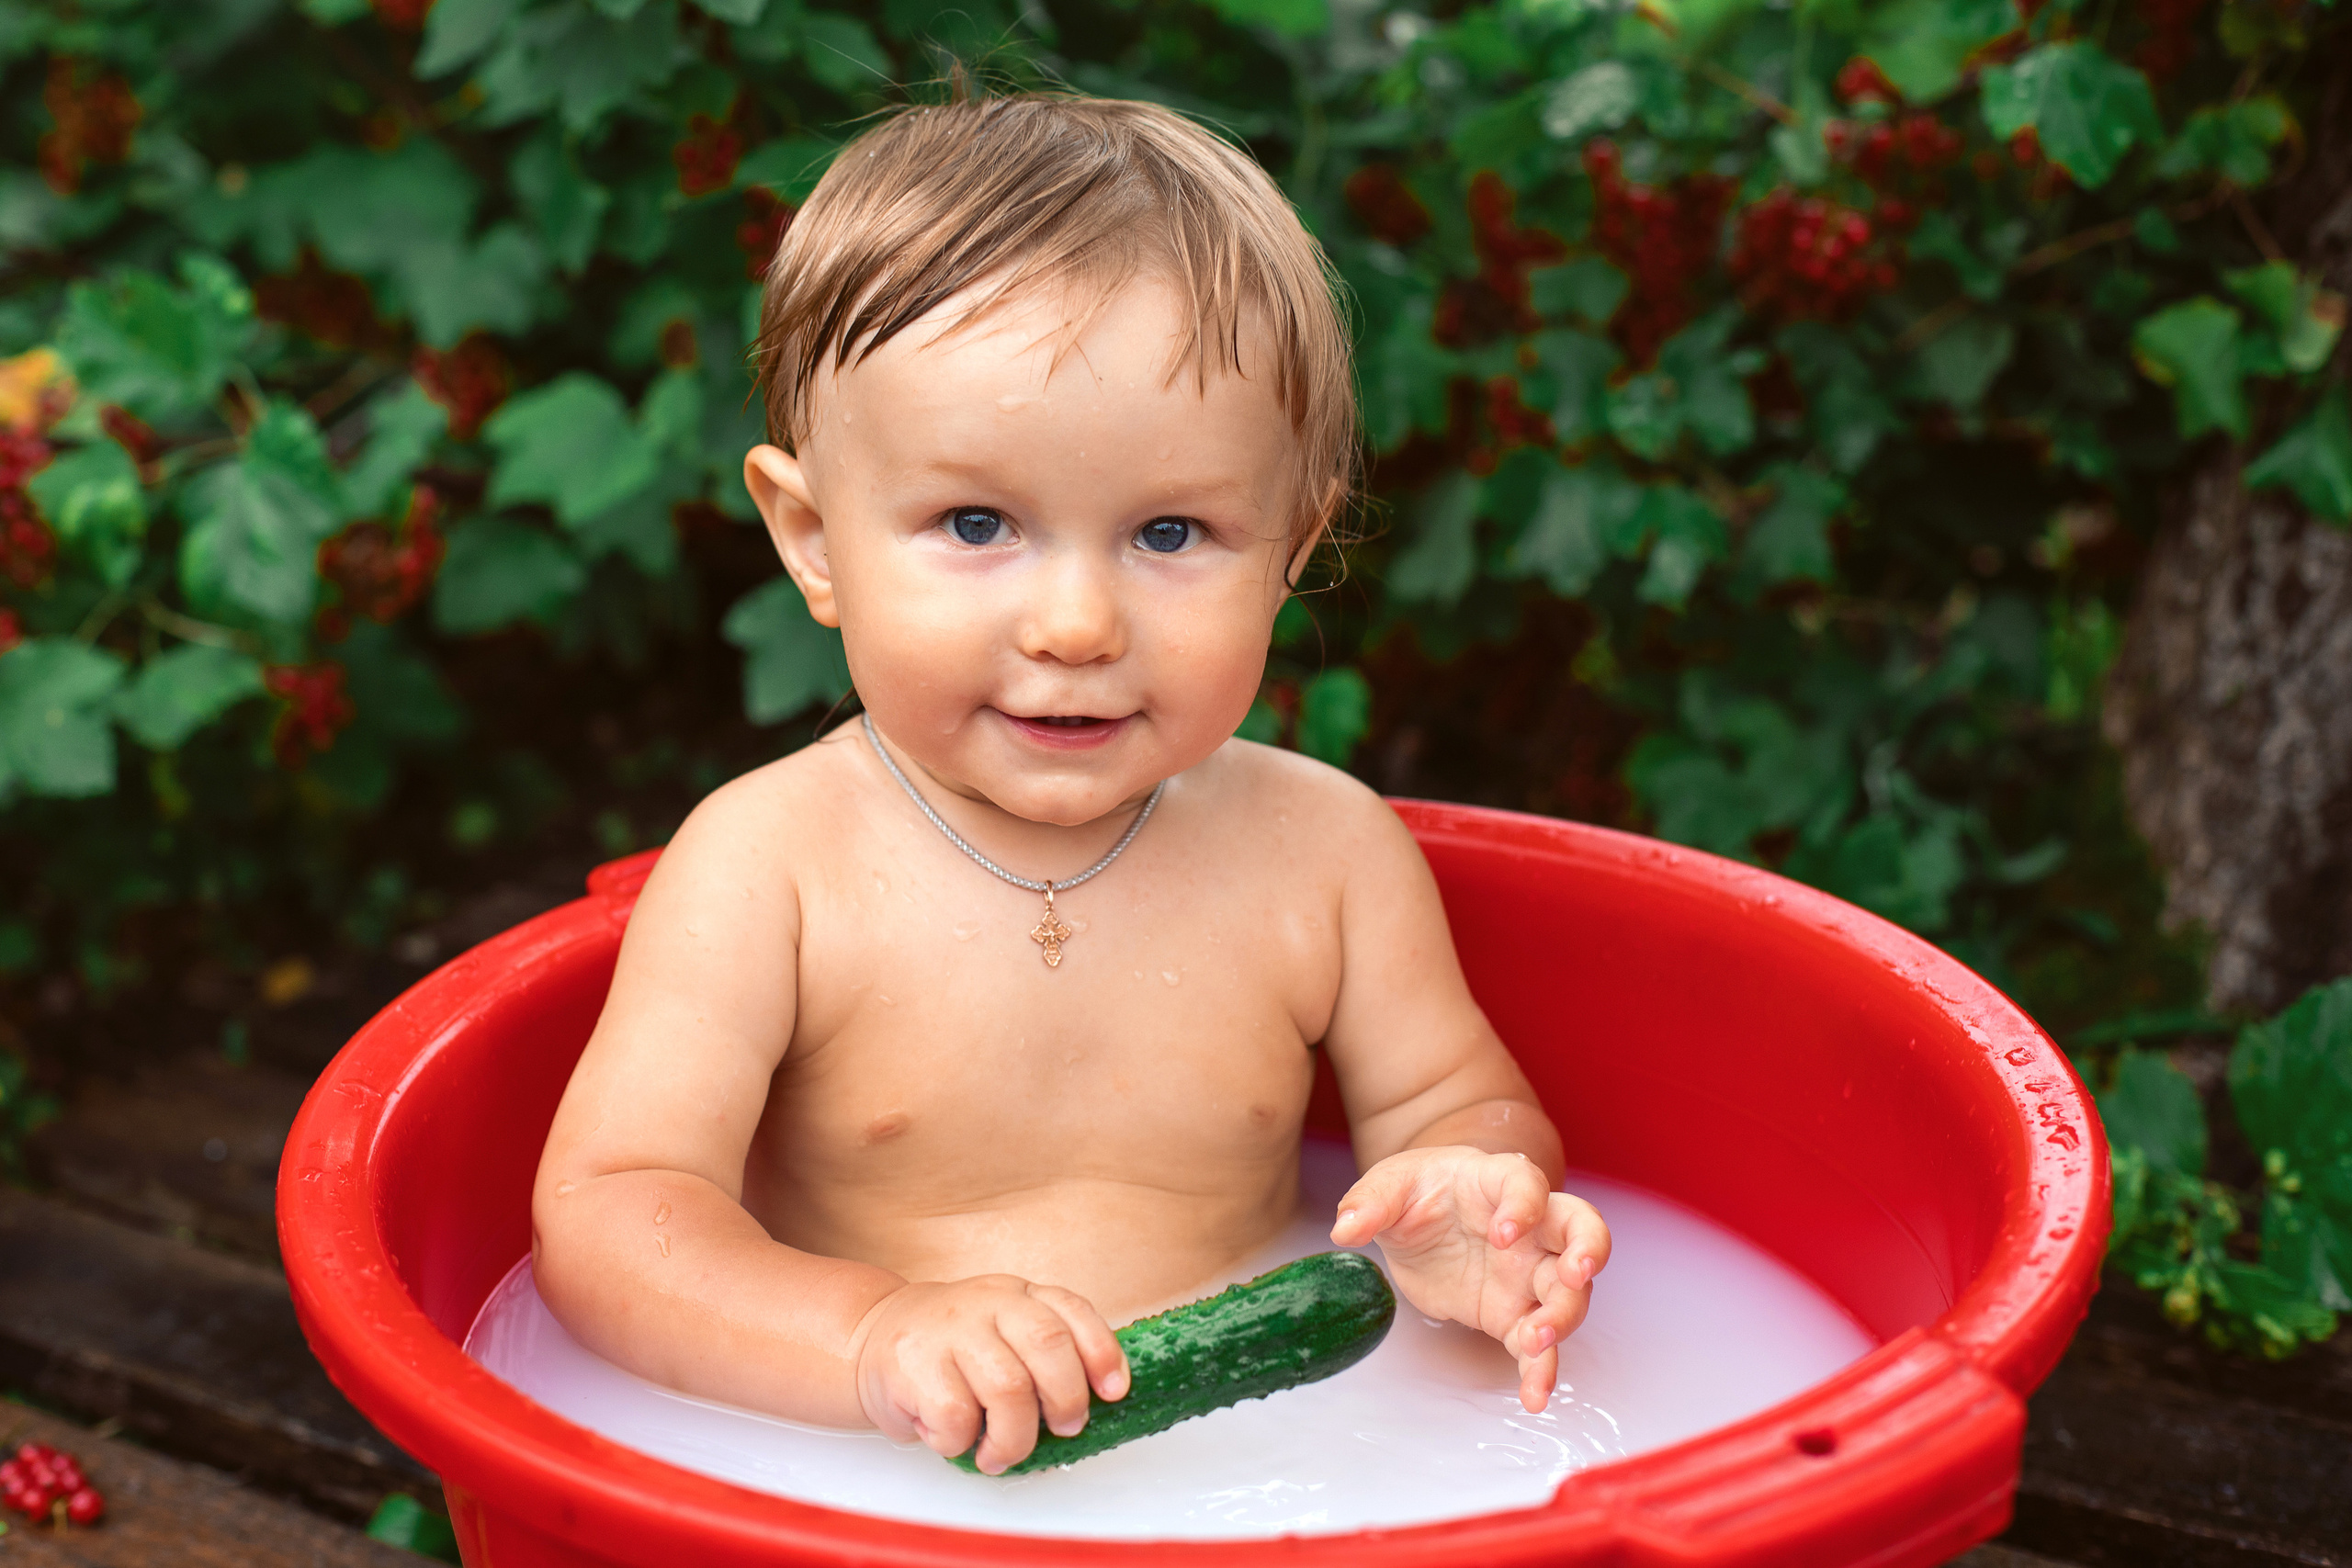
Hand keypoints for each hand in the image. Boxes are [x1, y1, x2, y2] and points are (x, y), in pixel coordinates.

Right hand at [850, 1275, 1128, 1473]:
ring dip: (1014, 1438)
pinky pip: (956, 1415)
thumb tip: (1093, 1405)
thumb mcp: (1001, 1333)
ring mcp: (949, 1329)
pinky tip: (951, 1437)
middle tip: (1063, 1429)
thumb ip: (1042, 1355)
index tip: (1115, 1392)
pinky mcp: (913, 1363)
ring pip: (1008, 1389)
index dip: (1102, 1352)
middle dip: (1066, 1398)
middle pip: (1048, 1345)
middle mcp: (987, 1302)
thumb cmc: (950, 1351)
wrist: (870, 1338)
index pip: (1071, 1311)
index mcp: (1018, 1294)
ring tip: (1000, 1453)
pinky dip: (961, 1442)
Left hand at [1330, 1147, 1609, 1413]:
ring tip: (1534, 1342)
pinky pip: (1538, 1345)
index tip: (1504, 1233)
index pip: (1528, 1184)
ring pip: (1569, 1295)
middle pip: (1582, 1232)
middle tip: (1574, 1276)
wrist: (1421, 1221)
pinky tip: (1533, 1396)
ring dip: (1561, 1318)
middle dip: (1588, 1252)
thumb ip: (1370, 1202)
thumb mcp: (1390, 1185)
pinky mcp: (1513, 1313)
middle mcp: (1531, 1229)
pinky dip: (1540, 1371)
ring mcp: (1528, 1273)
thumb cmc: (1419, 1191)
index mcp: (1498, 1183)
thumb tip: (1344, 1228)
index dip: (1525, 1206)